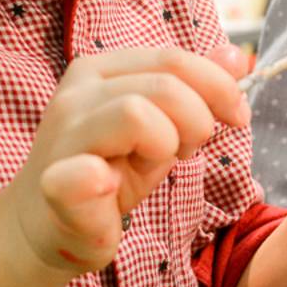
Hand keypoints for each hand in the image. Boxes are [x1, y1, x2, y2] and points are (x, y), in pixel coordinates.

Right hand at [0, 46, 249, 275]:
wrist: (48, 229)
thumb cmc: (108, 174)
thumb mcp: (160, 125)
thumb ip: (195, 89)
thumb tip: (237, 57)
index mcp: (101, 71)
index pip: (172, 58)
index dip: (217, 85)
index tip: (237, 117)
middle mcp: (77, 93)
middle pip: (165, 83)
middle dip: (197, 119)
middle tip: (186, 150)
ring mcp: (64, 136)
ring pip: (137, 112)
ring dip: (165, 145)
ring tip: (151, 166)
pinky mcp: (57, 183)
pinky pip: (86, 171)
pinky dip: (106, 179)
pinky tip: (109, 188)